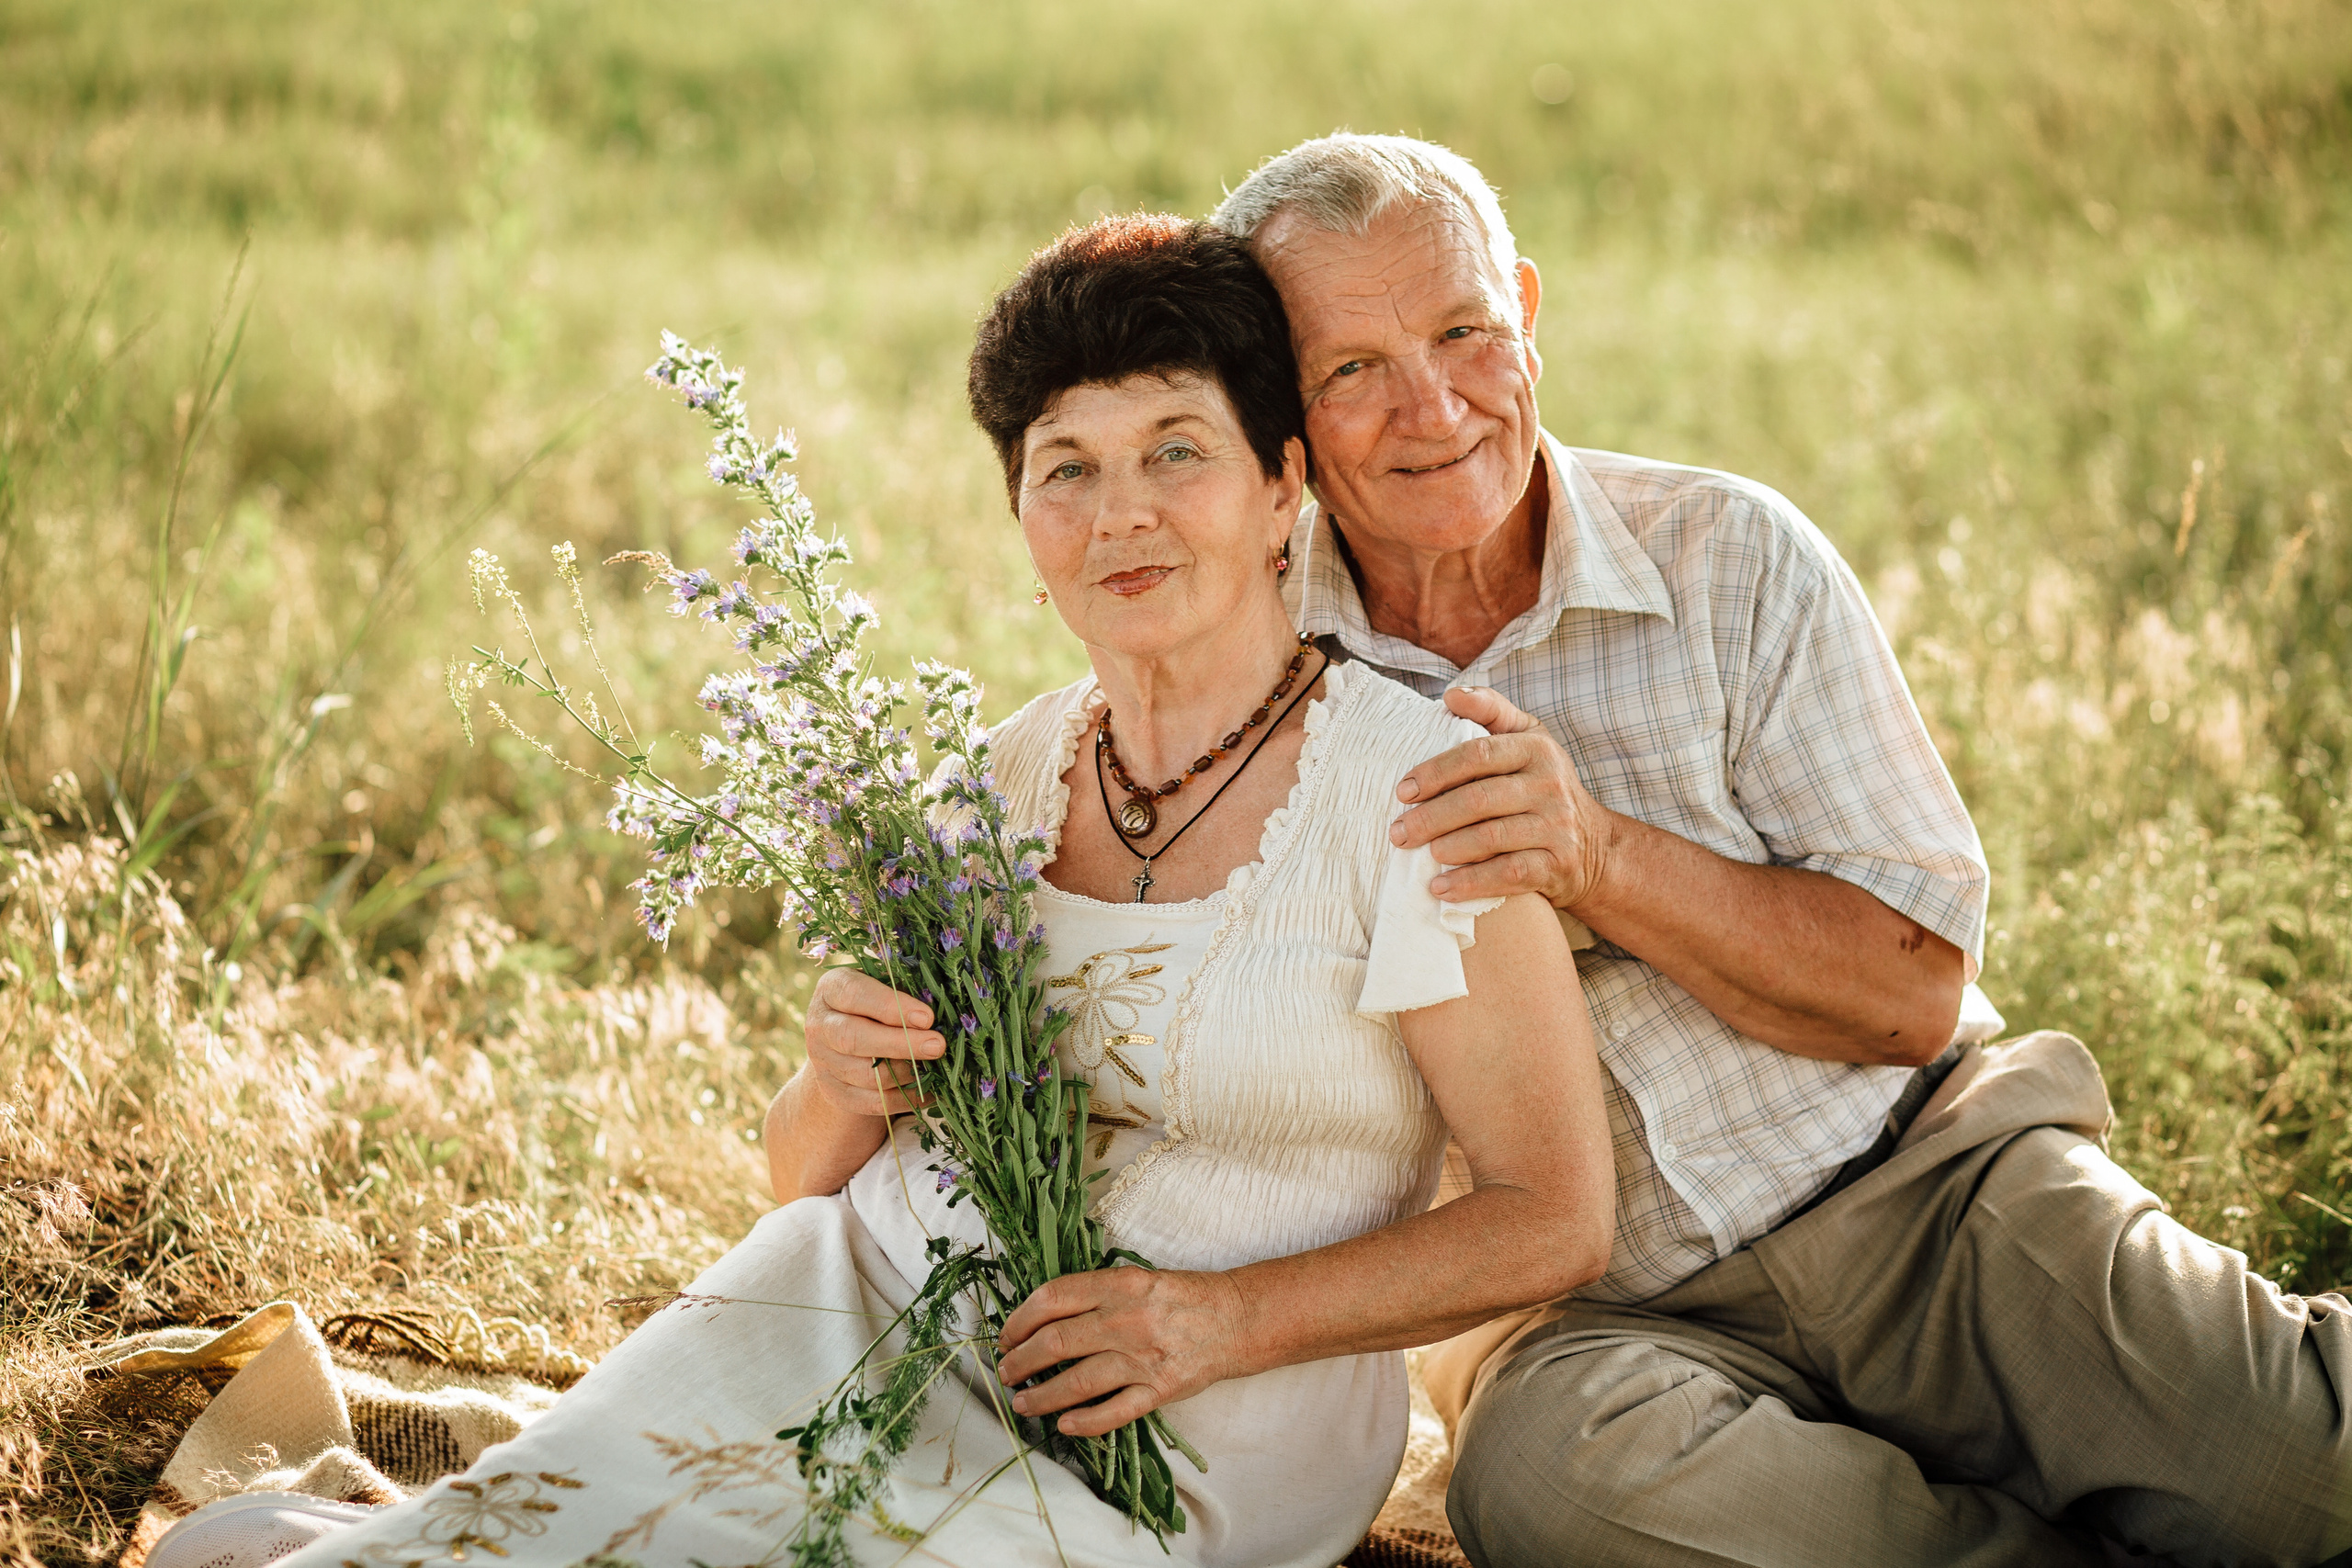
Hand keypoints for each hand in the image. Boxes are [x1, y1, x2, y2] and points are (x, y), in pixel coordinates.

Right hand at [803, 967, 942, 1117]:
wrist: (845, 1039)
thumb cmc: (877, 1002)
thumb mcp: (885, 985)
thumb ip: (905, 990)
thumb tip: (938, 1011)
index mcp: (831, 989)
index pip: (854, 994)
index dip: (891, 1006)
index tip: (927, 1017)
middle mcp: (820, 1025)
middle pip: (853, 1038)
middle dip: (901, 1044)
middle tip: (938, 1046)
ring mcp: (823, 1062)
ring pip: (864, 1075)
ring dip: (905, 1073)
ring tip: (936, 1067)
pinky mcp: (835, 1092)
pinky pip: (872, 1102)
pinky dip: (904, 1099)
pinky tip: (929, 1091)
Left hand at [995, 1267, 1249, 1436]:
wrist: (1236, 1319)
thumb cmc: (1182, 1296)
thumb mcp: (1136, 1278)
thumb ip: (1095, 1293)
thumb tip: (1042, 1317)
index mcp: (1119, 1284)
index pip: (1052, 1298)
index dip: (1020, 1320)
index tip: (1006, 1336)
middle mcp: (1127, 1319)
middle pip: (1056, 1343)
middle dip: (1020, 1362)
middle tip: (1006, 1372)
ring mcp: (1143, 1358)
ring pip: (1078, 1382)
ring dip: (1042, 1396)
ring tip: (1023, 1403)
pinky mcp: (1161, 1389)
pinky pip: (1114, 1412)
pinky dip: (1085, 1422)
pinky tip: (1064, 1425)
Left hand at [1390, 686, 1615, 910]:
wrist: (1596, 847)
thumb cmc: (1543, 786)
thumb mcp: (1528, 739)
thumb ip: (1491, 712)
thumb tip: (1451, 696)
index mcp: (1536, 748)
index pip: (1477, 754)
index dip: (1435, 772)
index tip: (1402, 791)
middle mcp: (1550, 785)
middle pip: (1478, 799)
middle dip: (1431, 817)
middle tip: (1398, 832)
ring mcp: (1557, 827)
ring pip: (1491, 838)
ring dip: (1448, 849)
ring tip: (1421, 855)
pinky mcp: (1558, 866)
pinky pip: (1508, 875)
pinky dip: (1470, 883)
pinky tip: (1442, 889)